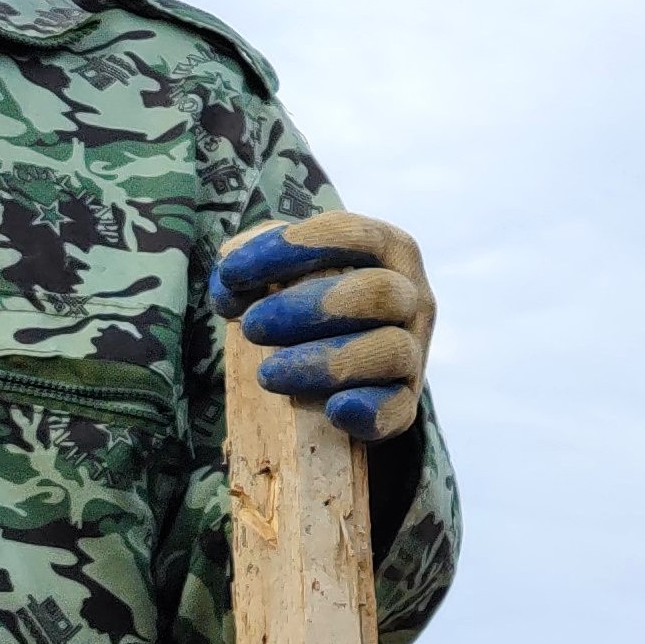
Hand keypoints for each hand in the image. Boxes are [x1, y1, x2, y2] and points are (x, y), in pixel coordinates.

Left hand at [217, 211, 429, 440]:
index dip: (292, 248)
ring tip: (268, 374)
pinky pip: (397, 407)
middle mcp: (412, 297)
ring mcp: (414, 352)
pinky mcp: (404, 404)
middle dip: (310, 308)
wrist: (334, 373)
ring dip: (326, 361)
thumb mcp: (285, 272)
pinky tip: (333, 409)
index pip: (352, 234)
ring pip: (389, 349)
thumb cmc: (304, 307)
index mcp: (387, 250)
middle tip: (252, 327)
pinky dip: (368, 409)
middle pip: (378, 292)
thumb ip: (256, 264)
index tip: (232, 272)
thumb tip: (230, 289)